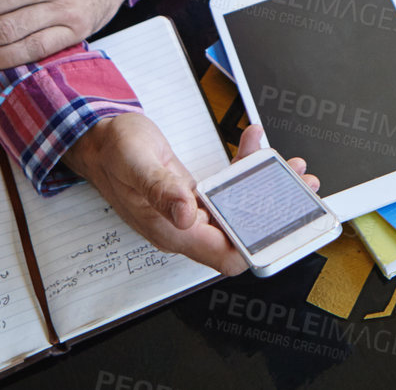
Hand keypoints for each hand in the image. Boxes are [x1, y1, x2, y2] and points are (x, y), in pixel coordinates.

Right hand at [66, 118, 318, 276]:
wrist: (97, 139)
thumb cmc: (113, 151)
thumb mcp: (136, 162)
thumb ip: (161, 188)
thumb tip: (186, 213)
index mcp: (172, 230)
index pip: (225, 255)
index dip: (256, 244)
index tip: (282, 220)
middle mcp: (184, 228)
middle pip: (240, 236)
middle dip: (274, 213)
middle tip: (298, 186)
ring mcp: (189, 214)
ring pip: (239, 214)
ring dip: (267, 191)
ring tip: (289, 168)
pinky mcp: (193, 198)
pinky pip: (229, 194)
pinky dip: (248, 174)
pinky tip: (256, 149)